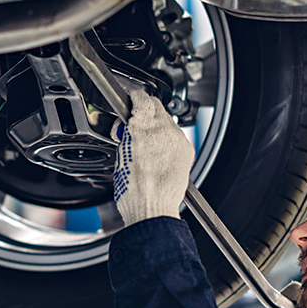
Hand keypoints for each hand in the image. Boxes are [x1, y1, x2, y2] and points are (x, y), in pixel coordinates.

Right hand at [112, 90, 193, 225]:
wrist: (152, 209)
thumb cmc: (133, 190)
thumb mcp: (119, 154)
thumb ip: (126, 133)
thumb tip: (128, 125)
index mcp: (142, 129)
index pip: (141, 98)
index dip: (133, 98)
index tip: (130, 100)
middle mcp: (164, 131)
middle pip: (156, 106)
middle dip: (144, 110)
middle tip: (133, 123)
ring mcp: (178, 140)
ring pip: (166, 120)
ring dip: (155, 125)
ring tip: (144, 142)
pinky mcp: (186, 150)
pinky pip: (175, 135)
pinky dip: (166, 138)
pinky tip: (157, 151)